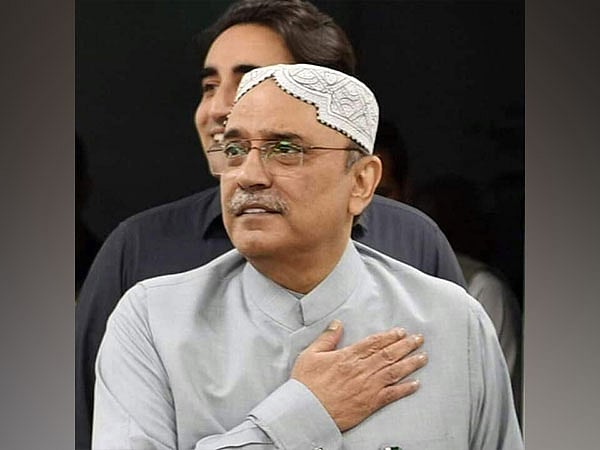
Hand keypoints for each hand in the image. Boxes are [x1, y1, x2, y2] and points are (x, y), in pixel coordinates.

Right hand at [291, 320, 426, 431]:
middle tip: (418, 339)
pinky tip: (415, 384)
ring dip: (410, 363)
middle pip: (389, 354)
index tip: (400, 332)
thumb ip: (327, 338)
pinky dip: (405, 389)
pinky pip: (392, 394)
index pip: (374, 343)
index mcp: (348, 356)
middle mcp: (362, 370)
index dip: (389, 336)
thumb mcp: (310, 354)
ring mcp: (368, 387)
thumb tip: (337, 324)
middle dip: (406, 345)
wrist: (306, 411)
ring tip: (422, 357)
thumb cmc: (306, 385)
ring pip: (395, 372)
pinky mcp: (370, 403)